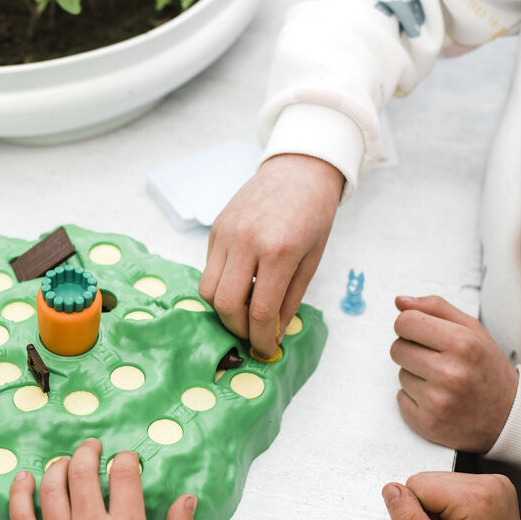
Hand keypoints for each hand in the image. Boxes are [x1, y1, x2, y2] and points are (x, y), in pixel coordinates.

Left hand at [10, 438, 195, 519]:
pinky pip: (20, 516)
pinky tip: (25, 478)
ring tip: (65, 462)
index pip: (123, 475)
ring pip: (52, 487)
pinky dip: (20, 492)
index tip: (126, 460)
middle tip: (92, 448)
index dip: (126, 459)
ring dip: (59, 466)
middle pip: (83, 471)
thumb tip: (186, 497)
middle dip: (89, 451)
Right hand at [200, 154, 342, 357]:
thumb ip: (290, 299)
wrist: (298, 169)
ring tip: (245, 310)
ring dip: (224, 310)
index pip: (261, 311)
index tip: (266, 350)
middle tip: (253, 334)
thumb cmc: (313, 214)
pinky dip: (222, 285)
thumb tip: (274, 334)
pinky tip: (241, 283)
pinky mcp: (215, 228)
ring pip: (207, 290)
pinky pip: (208, 269)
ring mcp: (226, 233)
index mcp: (279, 251)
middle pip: (225, 305)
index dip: (262, 338)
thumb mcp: (312, 260)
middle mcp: (246, 241)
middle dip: (237, 329)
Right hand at [382, 472, 519, 519]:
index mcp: (476, 496)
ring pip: (438, 481)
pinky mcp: (494, 483)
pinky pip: (453, 483)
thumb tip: (391, 490)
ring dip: (439, 505)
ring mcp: (495, 481)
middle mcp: (489, 482)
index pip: (416, 484)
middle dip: (428, 507)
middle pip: (428, 480)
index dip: (417, 512)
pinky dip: (451, 503)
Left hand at [391, 296, 518, 452]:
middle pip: (396, 348)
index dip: (411, 326)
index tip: (424, 333)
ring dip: (416, 375)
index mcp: (463, 344)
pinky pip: (400, 398)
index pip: (405, 322)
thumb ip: (436, 309)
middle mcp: (450, 373)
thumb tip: (400, 301)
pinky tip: (439, 399)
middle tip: (437, 359)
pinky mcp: (427, 422)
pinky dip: (415, 398)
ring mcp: (438, 401)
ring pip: (400, 374)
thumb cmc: (488, 369)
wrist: (508, 417)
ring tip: (443, 381)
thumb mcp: (473, 331)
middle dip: (411, 350)